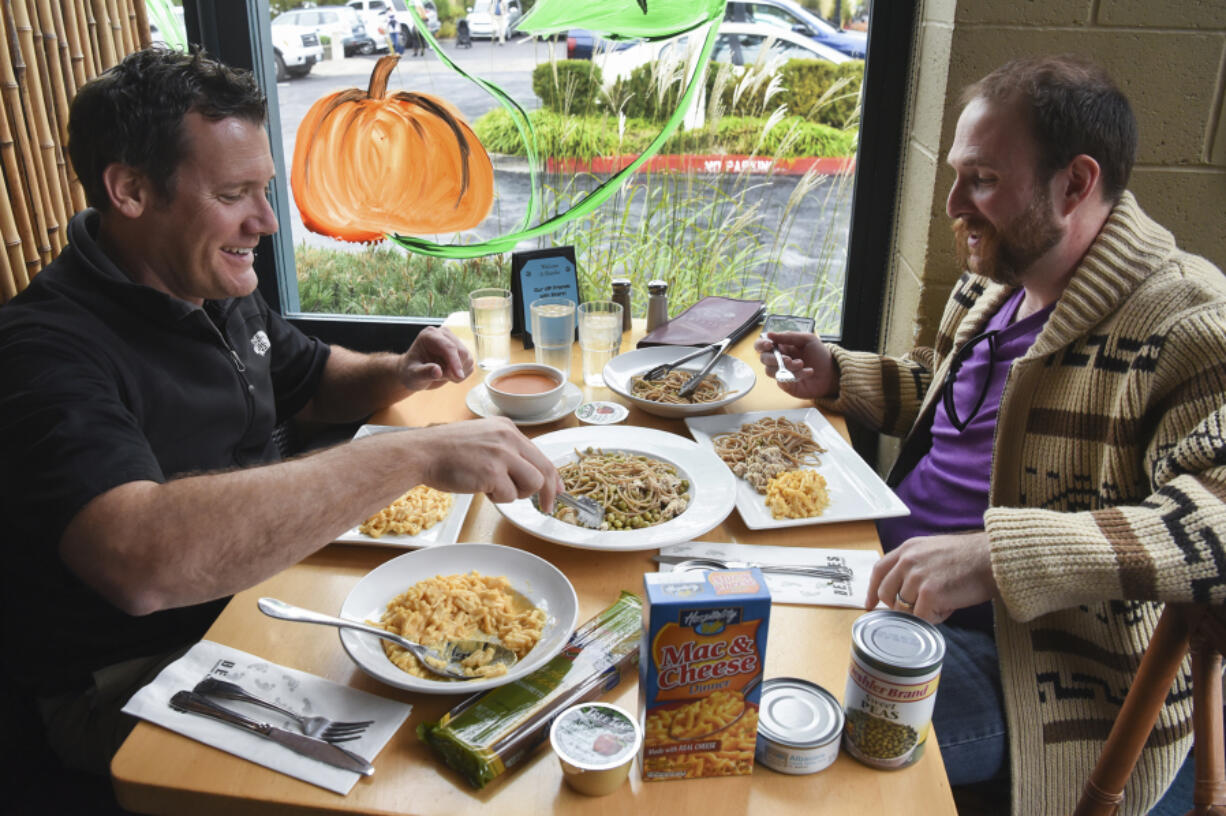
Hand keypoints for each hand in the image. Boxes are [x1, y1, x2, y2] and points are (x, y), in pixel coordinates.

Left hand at [398, 327, 473, 390]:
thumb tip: (437, 371)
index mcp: (430, 335)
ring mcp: (453, 341)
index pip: (448, 347)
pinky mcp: (460, 350)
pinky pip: (470, 364)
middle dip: (455, 369)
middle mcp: (443, 334)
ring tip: (443, 375)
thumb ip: (424, 373)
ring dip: (458, 372)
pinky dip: (462, 373)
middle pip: (461, 352)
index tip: (458, 376)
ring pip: (468, 358)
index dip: (455, 362)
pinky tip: (449, 374)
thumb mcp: (413, 375)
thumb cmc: (411, 373)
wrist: (414, 374)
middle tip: (442, 377)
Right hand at [415, 417, 561, 508]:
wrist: (423, 452)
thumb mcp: (483, 438)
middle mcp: (508, 438)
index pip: (540, 454)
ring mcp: (502, 454)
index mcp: (507, 428)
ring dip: (516, 494)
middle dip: (547, 492)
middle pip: (544, 470)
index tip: (557, 489)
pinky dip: (497, 498)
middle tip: (546, 506)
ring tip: (493, 488)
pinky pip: (509, 496)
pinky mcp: (492, 472)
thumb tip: (530, 474)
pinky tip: (480, 488)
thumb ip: (506, 451)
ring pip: (532, 484)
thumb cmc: (447, 450)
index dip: (552, 476)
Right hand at [753, 331, 836, 398]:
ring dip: (788, 368)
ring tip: (803, 366)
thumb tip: (769, 334)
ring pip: (771, 371)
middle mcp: (778, 359)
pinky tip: (807, 372)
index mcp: (781, 346)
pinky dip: (795, 377)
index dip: (761, 344)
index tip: (769, 345)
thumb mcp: (807, 339)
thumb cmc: (819, 354)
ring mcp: (781, 372)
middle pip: (764, 359)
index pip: (762, 345)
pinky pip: (781, 381)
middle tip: (790, 360)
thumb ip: (788, 336)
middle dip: (776, 359)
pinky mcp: (785, 384)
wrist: (831, 372)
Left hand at [865, 531, 995, 623]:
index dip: (872, 590)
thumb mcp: (933, 550)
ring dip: (922, 612)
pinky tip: (948, 608)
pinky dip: (934, 618)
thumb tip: (901, 589)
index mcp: (907, 549)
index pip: (879, 570)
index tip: (870, 605)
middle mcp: (907, 561)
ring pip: (904, 608)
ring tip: (943, 602)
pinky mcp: (929, 593)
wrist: (992, 559)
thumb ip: (914, 564)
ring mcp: (917, 577)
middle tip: (917, 609)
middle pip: (886, 592)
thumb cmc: (969, 557)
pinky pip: (921, 617)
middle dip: (897, 606)